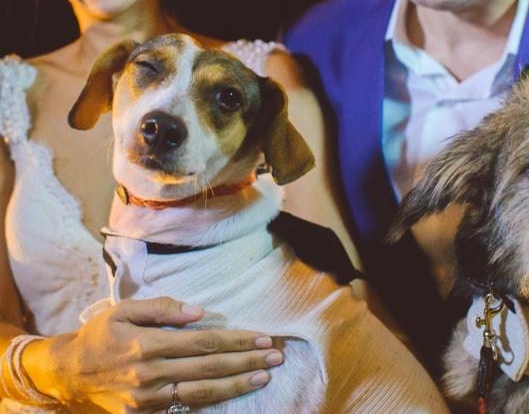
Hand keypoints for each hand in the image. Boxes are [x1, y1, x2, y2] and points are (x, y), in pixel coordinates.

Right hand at [25, 297, 282, 412]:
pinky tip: (233, 394)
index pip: (203, 342)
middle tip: (275, 356)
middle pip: (209, 368)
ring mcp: (148, 399)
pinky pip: (184, 408)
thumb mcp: (124, 310)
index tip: (262, 336)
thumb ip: (161, 308)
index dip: (236, 340)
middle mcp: (150, 374)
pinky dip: (211, 402)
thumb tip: (198, 311)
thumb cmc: (101, 335)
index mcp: (146, 345)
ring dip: (237, 384)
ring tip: (264, 376)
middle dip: (246, 361)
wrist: (69, 373)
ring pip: (202, 392)